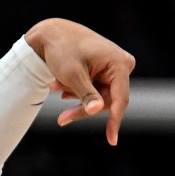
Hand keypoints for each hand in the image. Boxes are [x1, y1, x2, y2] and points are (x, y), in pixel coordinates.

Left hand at [25, 18, 135, 145]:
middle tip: (61, 120)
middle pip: (107, 101)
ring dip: (76, 96)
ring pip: (98, 98)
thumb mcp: (72, 75)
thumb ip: (86, 94)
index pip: (120, 99)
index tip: (112, 140)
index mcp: (119, 64)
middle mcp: (122, 65)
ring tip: (56, 86)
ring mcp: (115, 68)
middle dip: (83, 108)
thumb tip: (98, 110)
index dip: (114, 121)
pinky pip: (94, 90)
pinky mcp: (106, 72)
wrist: (52, 34)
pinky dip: (77, 91)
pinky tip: (60, 85)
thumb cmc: (62, 51)